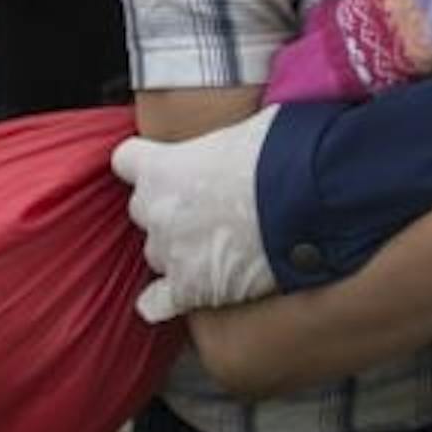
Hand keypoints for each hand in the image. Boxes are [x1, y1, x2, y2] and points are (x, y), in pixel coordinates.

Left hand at [113, 107, 281, 321]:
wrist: (305, 201)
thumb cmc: (281, 154)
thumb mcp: (245, 128)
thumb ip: (221, 143)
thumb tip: (239, 146)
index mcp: (160, 167)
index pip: (127, 161)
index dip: (149, 164)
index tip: (169, 167)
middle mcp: (155, 211)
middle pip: (145, 210)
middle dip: (171, 209)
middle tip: (209, 206)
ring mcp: (170, 253)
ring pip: (158, 253)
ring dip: (180, 249)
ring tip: (220, 245)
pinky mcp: (190, 289)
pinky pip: (159, 302)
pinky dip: (166, 301)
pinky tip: (179, 296)